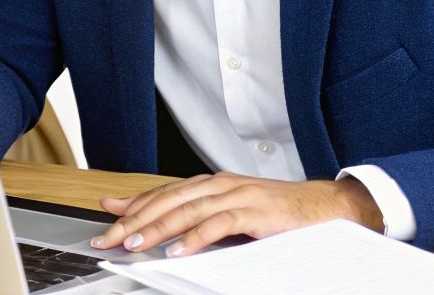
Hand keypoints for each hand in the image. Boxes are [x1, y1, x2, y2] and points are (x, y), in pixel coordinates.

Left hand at [91, 172, 383, 257]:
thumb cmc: (280, 214)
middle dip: (135, 219)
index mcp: (212, 184)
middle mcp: (220, 185)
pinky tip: (180, 250)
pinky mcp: (256, 211)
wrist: (326, 207)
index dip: (133, 204)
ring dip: (159, 228)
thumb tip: (165, 233)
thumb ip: (198, 219)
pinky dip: (197, 237)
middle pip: (168, 200)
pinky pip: (220, 223)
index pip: (164, 193)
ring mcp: (238, 195)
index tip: (106, 214)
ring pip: (188, 209)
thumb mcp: (232, 214)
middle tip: (110, 236)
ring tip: (136, 244)